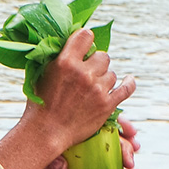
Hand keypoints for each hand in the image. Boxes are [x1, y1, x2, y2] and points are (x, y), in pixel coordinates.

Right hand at [0, 28, 137, 168]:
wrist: (45, 133)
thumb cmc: (40, 104)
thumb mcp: (42, 74)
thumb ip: (57, 57)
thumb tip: (71, 41)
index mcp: (66, 62)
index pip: (86, 35)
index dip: (85, 41)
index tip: (84, 48)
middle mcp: (84, 73)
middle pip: (102, 56)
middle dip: (95, 64)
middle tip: (86, 75)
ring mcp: (97, 89)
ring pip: (112, 74)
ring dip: (104, 79)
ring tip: (91, 90)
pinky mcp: (107, 105)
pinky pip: (127, 88)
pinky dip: (129, 84)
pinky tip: (128, 80)